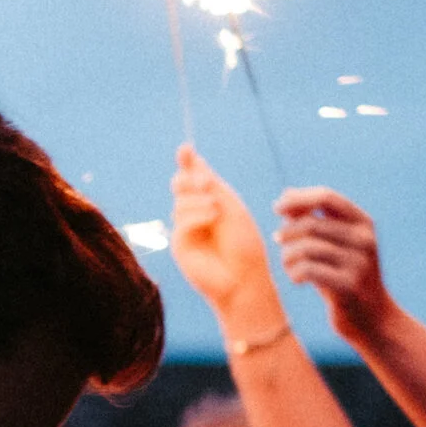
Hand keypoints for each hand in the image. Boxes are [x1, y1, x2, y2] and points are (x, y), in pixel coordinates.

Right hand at [169, 145, 282, 322]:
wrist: (244, 279)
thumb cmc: (245, 244)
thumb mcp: (233, 208)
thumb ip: (212, 186)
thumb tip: (194, 161)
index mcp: (212, 203)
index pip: (195, 177)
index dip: (188, 162)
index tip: (186, 148)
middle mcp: (196, 214)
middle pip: (181, 185)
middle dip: (190, 179)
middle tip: (206, 183)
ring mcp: (186, 230)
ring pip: (180, 201)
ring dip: (199, 200)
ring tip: (216, 211)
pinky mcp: (180, 245)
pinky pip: (181, 220)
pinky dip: (197, 215)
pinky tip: (211, 218)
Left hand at [275, 187, 394, 339]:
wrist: (372, 318)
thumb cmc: (344, 277)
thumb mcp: (331, 245)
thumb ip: (311, 221)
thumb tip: (286, 195)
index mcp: (363, 223)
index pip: (327, 197)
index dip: (298, 199)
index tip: (277, 208)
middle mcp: (364, 239)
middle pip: (310, 224)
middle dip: (287, 234)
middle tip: (280, 243)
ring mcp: (359, 263)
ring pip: (306, 248)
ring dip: (287, 256)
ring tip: (289, 265)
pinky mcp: (349, 286)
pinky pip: (308, 270)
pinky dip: (294, 273)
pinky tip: (297, 279)